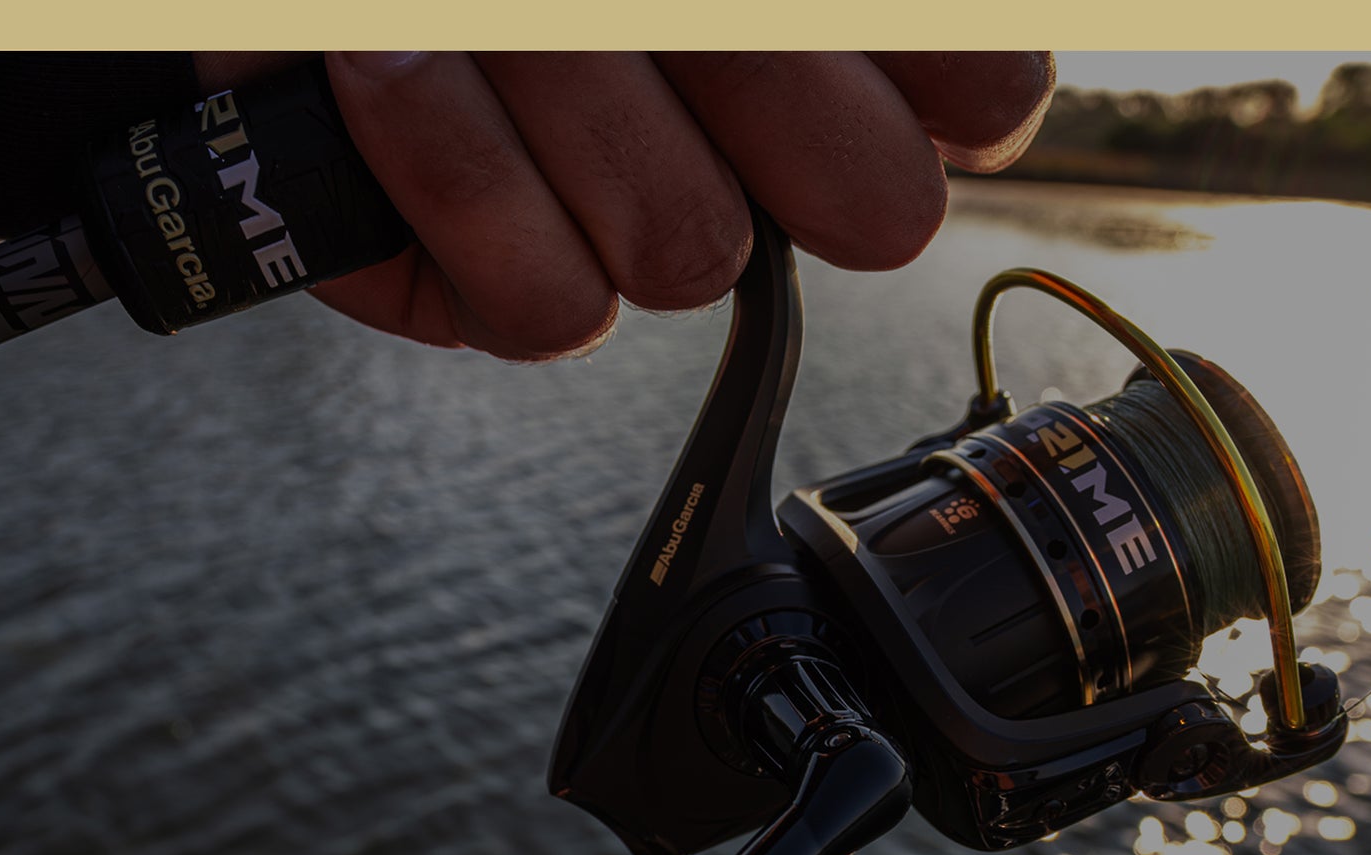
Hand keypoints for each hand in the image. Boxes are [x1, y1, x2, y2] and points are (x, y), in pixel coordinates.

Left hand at [194, 52, 1054, 360]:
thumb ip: (876, 10)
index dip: (938, 56)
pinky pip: (547, 308)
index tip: (846, 10)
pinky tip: (384, 57)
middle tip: (668, 8)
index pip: (986, 97)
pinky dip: (456, 176)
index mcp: (839, 32)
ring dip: (575, 89)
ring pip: (692, 251)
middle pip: (874, 212)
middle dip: (760, 75)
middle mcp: (749, 142)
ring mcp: (627, 225)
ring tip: (488, 3)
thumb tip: (965, 78)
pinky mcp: (494, 292)